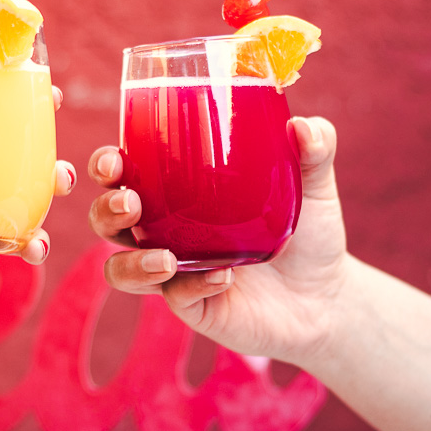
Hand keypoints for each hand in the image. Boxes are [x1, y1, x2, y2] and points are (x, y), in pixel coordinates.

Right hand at [87, 116, 349, 363]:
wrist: (324, 297)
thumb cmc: (307, 234)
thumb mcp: (314, 188)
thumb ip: (314, 150)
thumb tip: (303, 125)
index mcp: (177, 193)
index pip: (123, 173)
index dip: (106, 165)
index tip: (115, 160)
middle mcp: (165, 231)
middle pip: (107, 219)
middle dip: (106, 210)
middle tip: (132, 203)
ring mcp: (174, 272)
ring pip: (119, 270)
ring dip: (132, 263)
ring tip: (165, 259)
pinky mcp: (191, 305)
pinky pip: (174, 297)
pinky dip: (193, 285)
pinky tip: (223, 278)